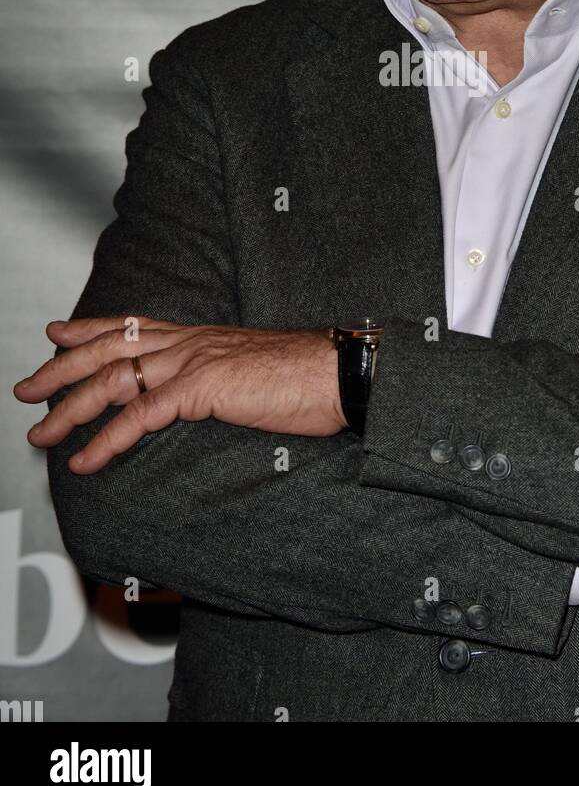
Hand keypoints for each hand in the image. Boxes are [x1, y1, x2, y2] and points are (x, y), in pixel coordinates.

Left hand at [13, 318, 346, 471]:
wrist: (341, 372)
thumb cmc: (309, 378)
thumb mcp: (254, 370)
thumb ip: (221, 378)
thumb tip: (208, 396)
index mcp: (203, 335)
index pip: (133, 325)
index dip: (90, 328)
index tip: (57, 333)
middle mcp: (191, 341)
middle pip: (109, 347)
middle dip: (61, 368)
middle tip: (26, 389)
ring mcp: (195, 360)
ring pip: (113, 378)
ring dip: (69, 409)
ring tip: (42, 434)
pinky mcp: (203, 386)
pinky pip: (140, 415)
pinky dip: (106, 440)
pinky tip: (85, 460)